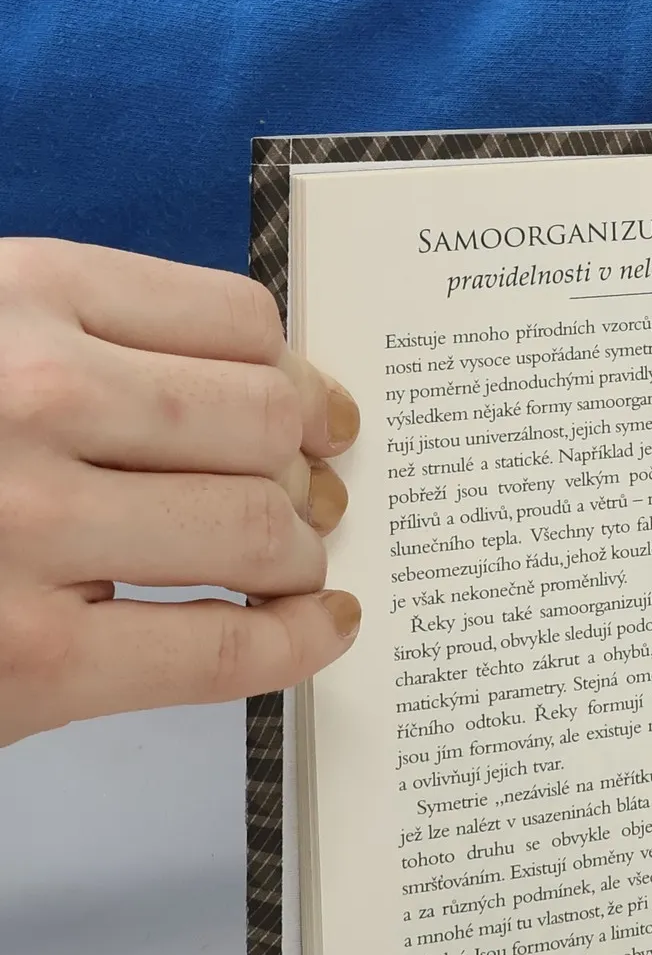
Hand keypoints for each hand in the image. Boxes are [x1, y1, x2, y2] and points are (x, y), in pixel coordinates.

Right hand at [0, 239, 361, 746]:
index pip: (238, 319)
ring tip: (290, 559)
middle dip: (306, 461)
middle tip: (318, 489)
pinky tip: (319, 627)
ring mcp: (27, 527)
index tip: (316, 407)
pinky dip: (293, 642)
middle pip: (264, 417)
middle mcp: (32, 396)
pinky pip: (217, 646)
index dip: (296, 372)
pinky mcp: (25, 658)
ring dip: (297, 547)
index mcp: (21, 296)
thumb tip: (265, 384)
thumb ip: (84, 339)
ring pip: (257, 523)